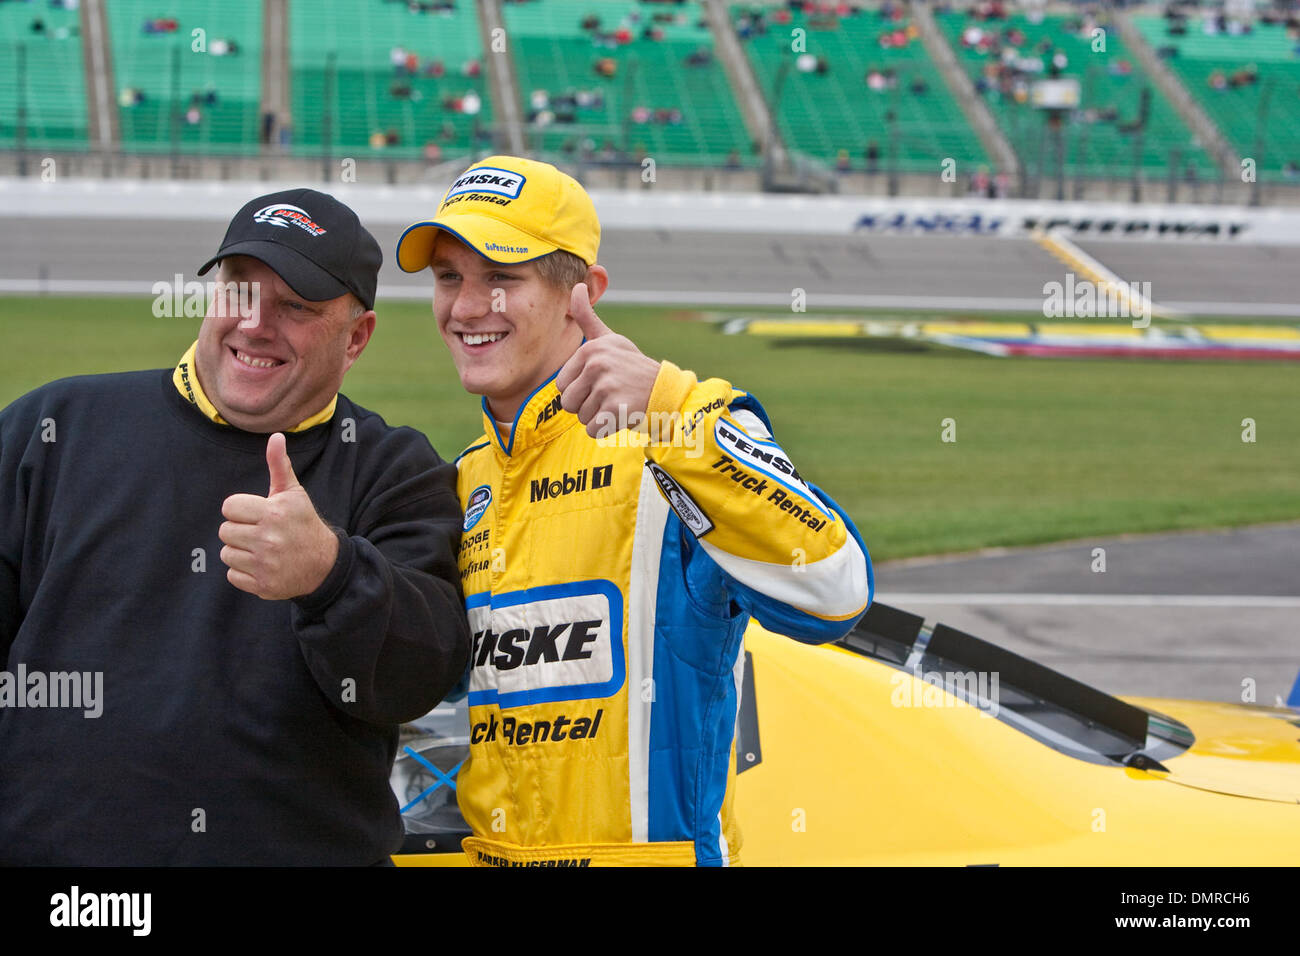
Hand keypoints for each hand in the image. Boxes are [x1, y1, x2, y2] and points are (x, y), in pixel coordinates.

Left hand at [219, 433, 339, 599]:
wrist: (324, 563)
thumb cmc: (303, 523)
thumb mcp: (294, 493)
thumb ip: (279, 465)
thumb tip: (276, 436)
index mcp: (273, 513)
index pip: (229, 507)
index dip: (240, 510)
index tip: (257, 514)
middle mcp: (268, 539)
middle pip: (224, 531)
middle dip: (239, 531)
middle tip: (259, 533)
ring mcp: (265, 564)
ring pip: (226, 554)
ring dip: (239, 552)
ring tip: (260, 549)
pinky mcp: (263, 586)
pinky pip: (232, 575)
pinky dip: (243, 572)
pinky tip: (261, 565)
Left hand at [555, 282, 660, 437]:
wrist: (665, 391)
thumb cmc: (633, 367)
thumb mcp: (610, 340)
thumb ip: (587, 317)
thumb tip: (577, 286)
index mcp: (591, 350)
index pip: (562, 385)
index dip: (579, 390)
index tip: (601, 383)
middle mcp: (597, 365)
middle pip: (569, 403)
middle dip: (586, 406)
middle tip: (610, 396)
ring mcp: (607, 387)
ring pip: (581, 418)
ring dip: (598, 417)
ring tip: (618, 403)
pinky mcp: (615, 409)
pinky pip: (593, 430)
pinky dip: (606, 429)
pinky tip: (622, 416)